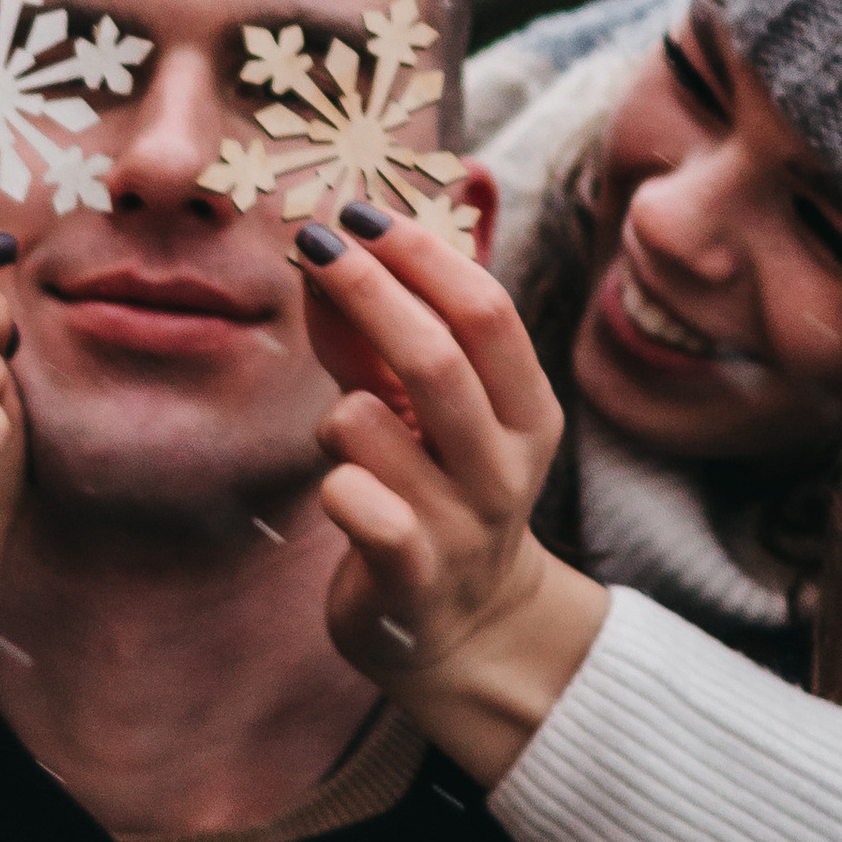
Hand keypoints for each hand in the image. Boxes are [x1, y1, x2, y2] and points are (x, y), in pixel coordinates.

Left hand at [296, 209, 607, 786]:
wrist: (458, 629)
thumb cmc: (430, 490)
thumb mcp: (416, 408)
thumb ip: (372, 334)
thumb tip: (323, 245)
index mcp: (528, 410)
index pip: (487, 311)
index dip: (421, 254)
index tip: (359, 213)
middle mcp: (507, 465)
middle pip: (439, 357)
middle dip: (369, 290)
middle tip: (313, 245)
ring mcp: (464, 525)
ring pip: (373, 424)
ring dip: (338, 411)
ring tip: (345, 436)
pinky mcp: (414, 578)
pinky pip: (359, 504)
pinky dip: (334, 481)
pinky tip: (341, 492)